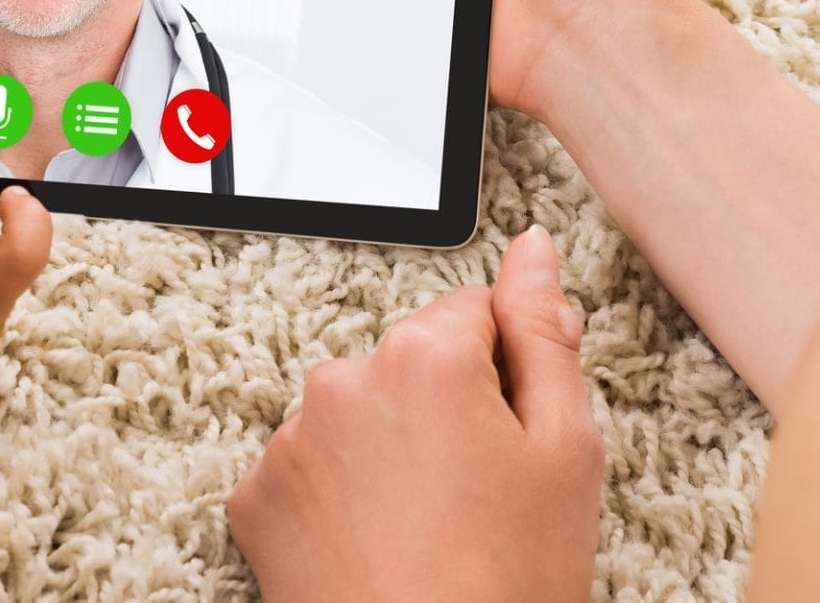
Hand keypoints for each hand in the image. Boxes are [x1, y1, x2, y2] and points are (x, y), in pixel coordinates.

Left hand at [228, 226, 604, 602]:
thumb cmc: (505, 582)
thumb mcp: (565, 452)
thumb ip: (544, 334)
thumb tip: (533, 249)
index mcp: (424, 355)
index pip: (474, 314)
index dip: (504, 380)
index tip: (512, 445)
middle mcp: (341, 378)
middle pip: (408, 364)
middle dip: (441, 413)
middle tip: (477, 502)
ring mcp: (288, 439)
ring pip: (356, 416)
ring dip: (386, 454)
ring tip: (427, 535)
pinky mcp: (254, 496)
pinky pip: (307, 469)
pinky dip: (336, 499)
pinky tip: (375, 549)